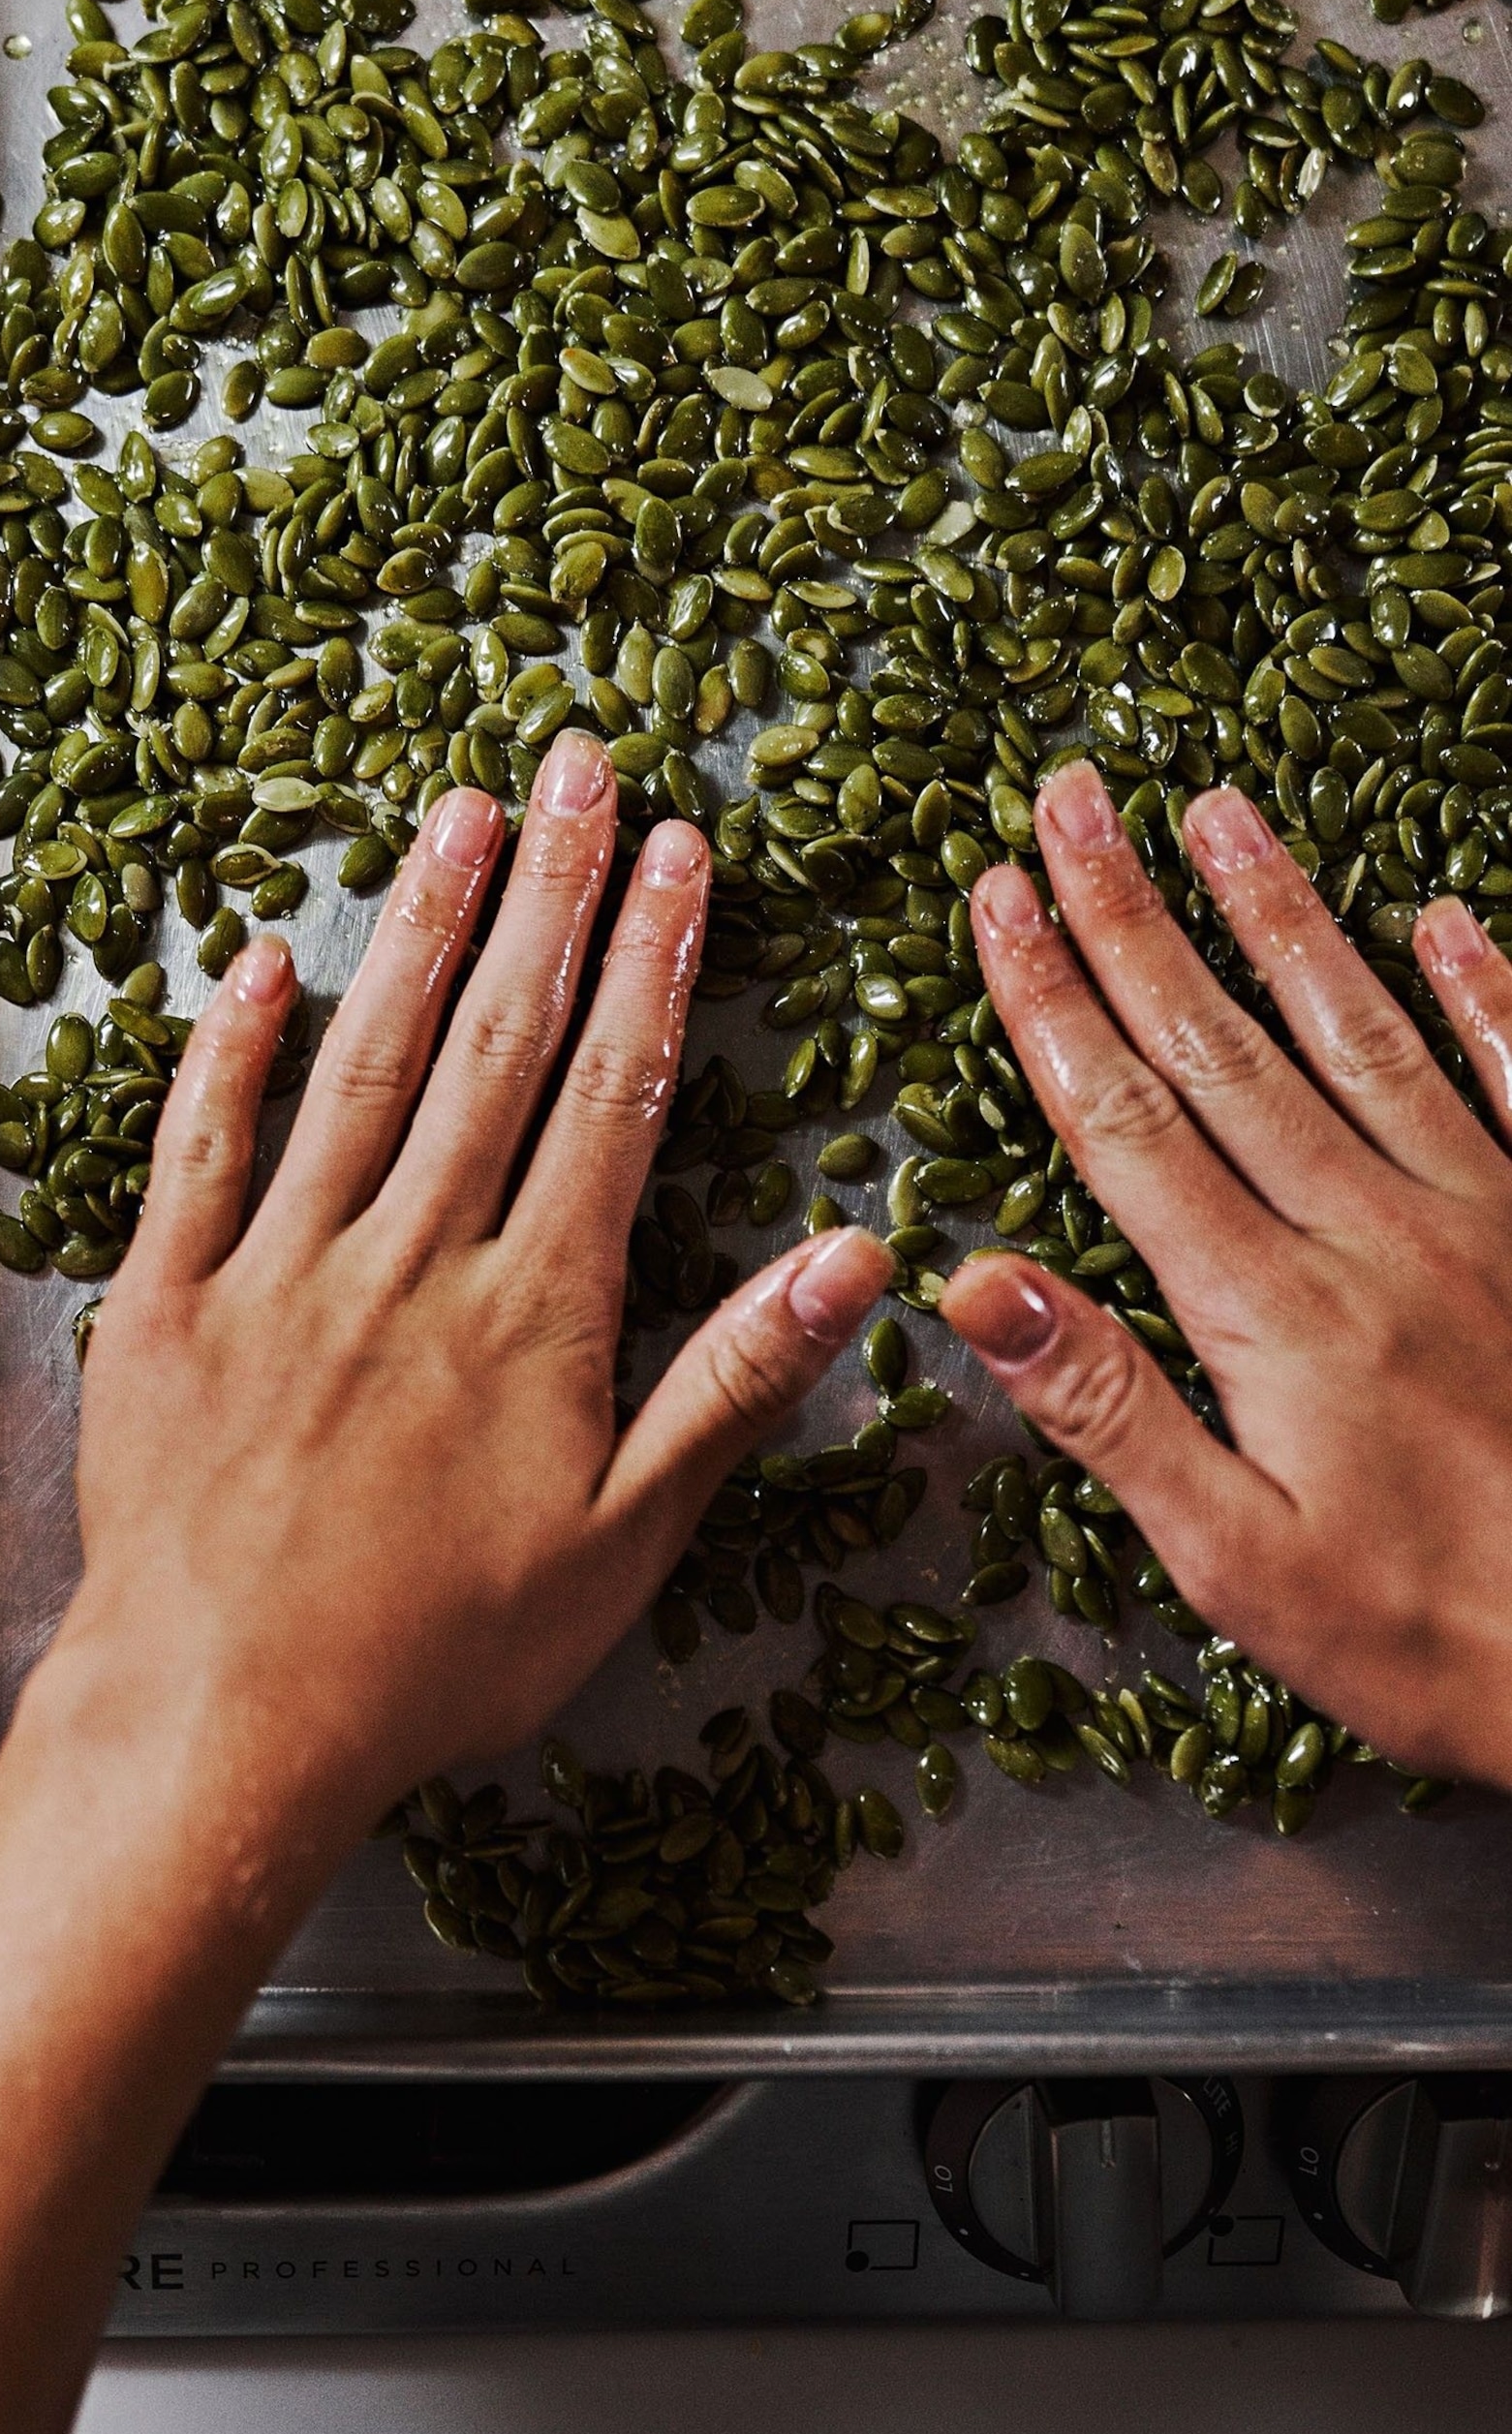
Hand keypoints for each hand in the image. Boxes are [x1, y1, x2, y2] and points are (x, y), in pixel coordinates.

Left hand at [67, 726, 889, 1831]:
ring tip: (463, 814)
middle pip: (496, 1044)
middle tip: (584, 769)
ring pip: (364, 1065)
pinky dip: (231, 1048)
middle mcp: (412, 1255)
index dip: (651, 965)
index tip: (681, 856)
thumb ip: (733, 1384)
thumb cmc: (436, 1654)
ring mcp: (282, 1264)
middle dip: (552, 896)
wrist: (223, 1721)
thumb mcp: (625, 1543)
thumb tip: (854, 1258)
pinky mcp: (171, 1297)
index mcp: (531, 1307)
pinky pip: (200, 1147)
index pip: (608, 1096)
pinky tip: (265, 958)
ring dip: (421, 929)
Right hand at [941, 758, 1511, 1786]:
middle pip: (1223, 1044)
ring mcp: (1486, 1213)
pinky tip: (1447, 918)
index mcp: (1272, 1310)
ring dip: (1282, 914)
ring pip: (1361, 1031)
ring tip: (1218, 809)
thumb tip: (974, 1284)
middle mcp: (1374, 1229)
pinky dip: (1489, 993)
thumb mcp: (1239, 1562)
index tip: (995, 895)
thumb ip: (1109, 1408)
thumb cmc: (1430, 1637)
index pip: (1129, 1120)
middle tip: (1073, 796)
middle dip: (1133, 913)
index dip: (1051, 999)